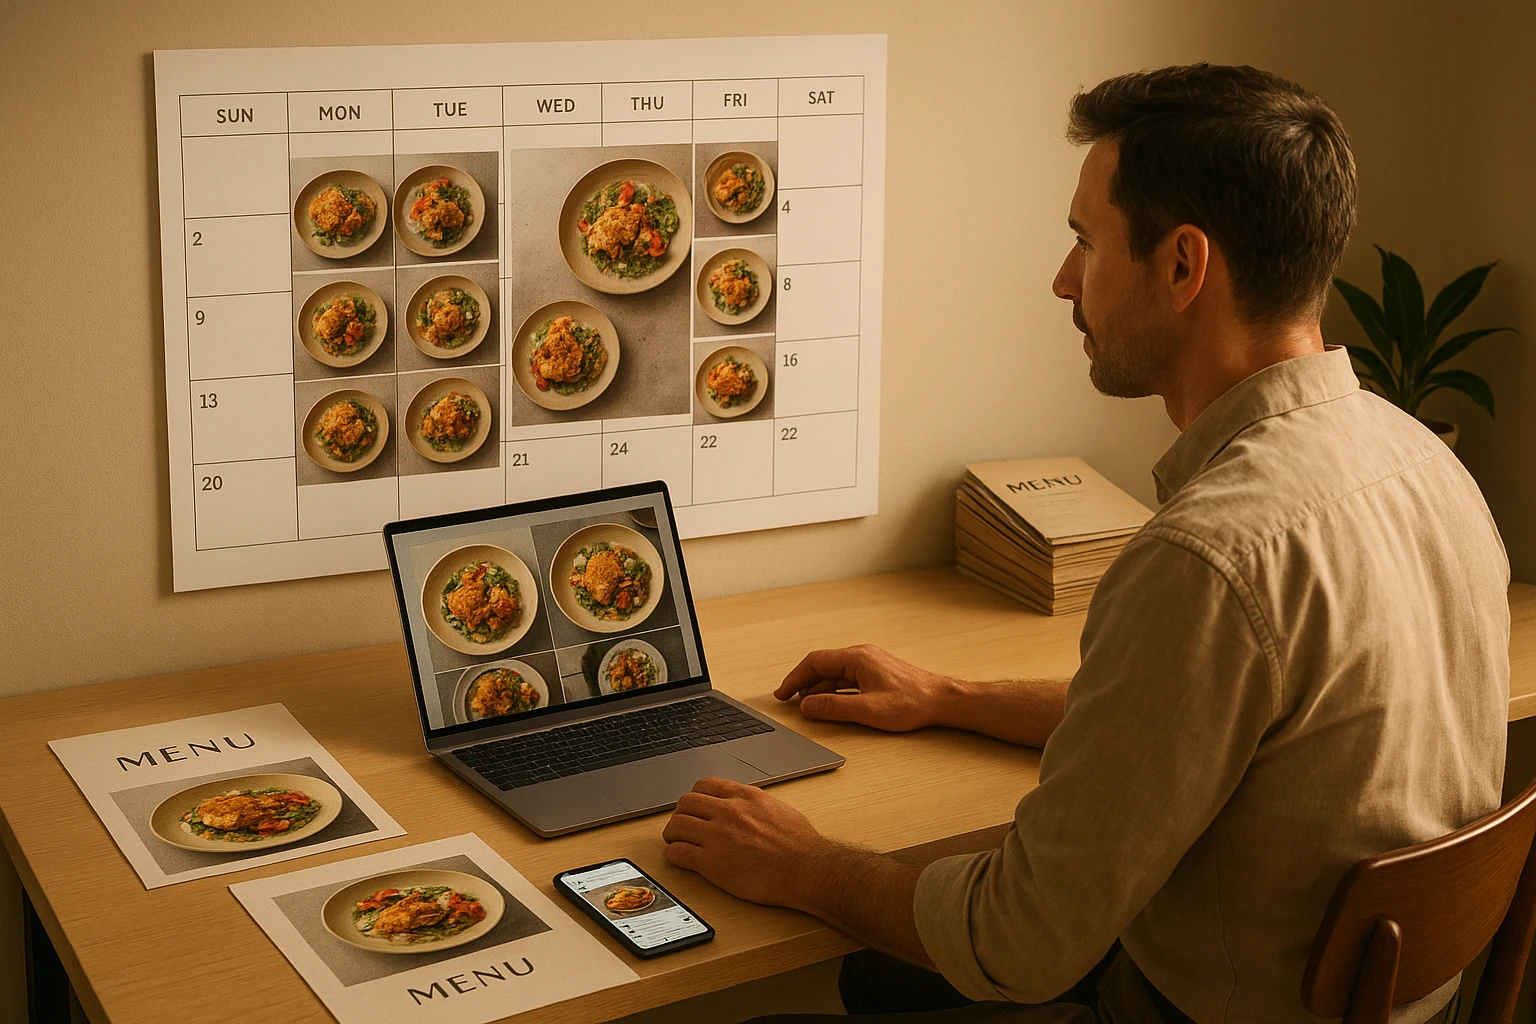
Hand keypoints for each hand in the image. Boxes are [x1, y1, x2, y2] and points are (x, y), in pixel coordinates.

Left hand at [662, 777, 831, 909]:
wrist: (807, 869)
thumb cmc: (801, 845)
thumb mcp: (778, 809)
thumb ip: (755, 804)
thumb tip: (745, 805)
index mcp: (746, 796)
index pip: (704, 785)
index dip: (695, 797)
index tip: (695, 807)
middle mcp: (729, 812)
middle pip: (686, 803)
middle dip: (681, 813)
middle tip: (683, 825)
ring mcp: (718, 837)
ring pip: (676, 826)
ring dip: (673, 834)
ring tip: (677, 841)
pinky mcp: (712, 864)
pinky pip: (678, 853)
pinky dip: (674, 855)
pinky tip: (680, 858)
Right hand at [774, 644, 956, 731]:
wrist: (940, 700)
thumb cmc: (912, 702)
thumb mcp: (868, 709)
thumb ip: (834, 707)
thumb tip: (807, 705)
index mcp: (857, 658)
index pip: (815, 662)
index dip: (795, 678)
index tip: (783, 693)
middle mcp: (862, 656)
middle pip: (823, 665)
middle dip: (803, 682)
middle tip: (788, 699)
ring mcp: (869, 663)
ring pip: (834, 673)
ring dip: (818, 687)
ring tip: (806, 704)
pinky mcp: (876, 673)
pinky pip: (846, 678)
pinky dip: (833, 689)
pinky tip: (829, 702)